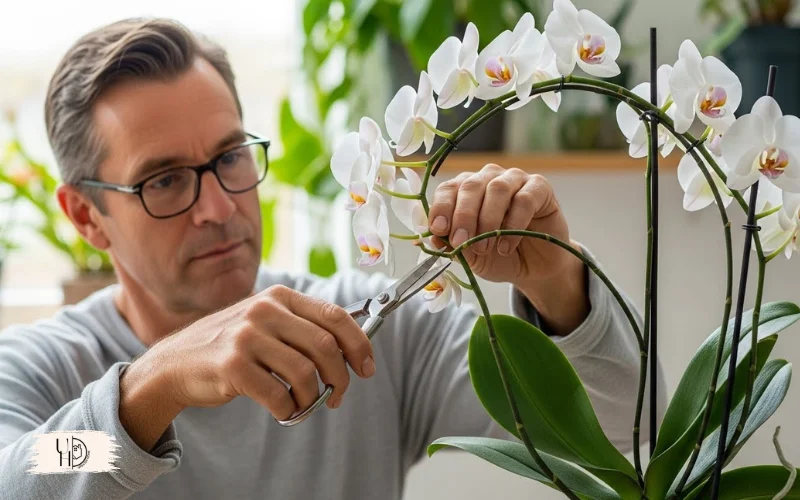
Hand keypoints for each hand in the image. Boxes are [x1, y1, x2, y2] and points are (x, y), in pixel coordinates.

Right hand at [129, 285, 374, 420]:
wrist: (176, 363)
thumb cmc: (233, 346)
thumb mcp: (267, 323)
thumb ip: (304, 328)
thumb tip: (353, 348)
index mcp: (280, 297)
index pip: (335, 316)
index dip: (359, 344)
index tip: (367, 368)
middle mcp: (264, 311)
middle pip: (325, 347)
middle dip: (341, 377)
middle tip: (337, 395)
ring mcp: (246, 337)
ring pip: (305, 373)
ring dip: (312, 397)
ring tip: (305, 404)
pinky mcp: (232, 365)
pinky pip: (277, 394)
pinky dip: (288, 409)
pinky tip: (283, 410)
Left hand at [427, 163, 576, 286]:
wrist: (533, 269)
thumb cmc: (498, 256)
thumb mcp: (470, 255)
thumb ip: (453, 244)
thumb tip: (433, 237)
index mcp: (466, 190)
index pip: (448, 189)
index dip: (441, 207)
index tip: (438, 229)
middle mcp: (489, 179)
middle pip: (471, 186)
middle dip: (463, 216)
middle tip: (461, 241)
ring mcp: (515, 180)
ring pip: (497, 188)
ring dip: (488, 219)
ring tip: (484, 247)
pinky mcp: (540, 189)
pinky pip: (524, 199)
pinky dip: (514, 223)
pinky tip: (506, 245)